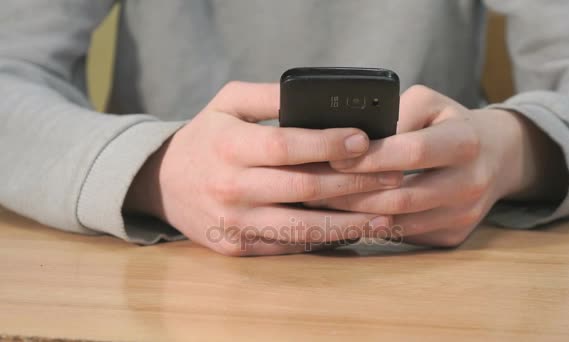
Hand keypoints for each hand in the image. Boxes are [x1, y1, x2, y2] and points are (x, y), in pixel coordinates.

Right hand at [124, 82, 401, 255]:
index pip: (286, 146)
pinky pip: (288, 245)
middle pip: (304, 188)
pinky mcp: (238, 248)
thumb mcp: (227, 103)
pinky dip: (322, 239)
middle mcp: (230, 188)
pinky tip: (349, 230)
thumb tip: (318, 97)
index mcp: (228, 147)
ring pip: (302, 227)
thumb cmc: (205, 138)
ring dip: (348, 223)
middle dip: (354, 183)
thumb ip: (269, 96)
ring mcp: (234, 224)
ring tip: (384, 216)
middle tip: (393, 178)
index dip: (328, 143)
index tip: (365, 140)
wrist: (163, 184)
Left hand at [306, 85, 567, 246]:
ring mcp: (463, 215)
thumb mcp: (428, 103)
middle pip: (402, 197)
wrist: (494, 157)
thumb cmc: (449, 123)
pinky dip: (372, 227)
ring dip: (356, 215)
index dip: (371, 157)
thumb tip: (353, 137)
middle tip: (316, 186)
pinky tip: (348, 215)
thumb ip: (395, 113)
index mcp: (465, 141)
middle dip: (353, 193)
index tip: (335, 157)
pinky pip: (405, 236)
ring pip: (399, 224)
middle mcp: (470, 183)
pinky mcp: (453, 236)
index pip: (413, 152)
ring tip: (322, 203)